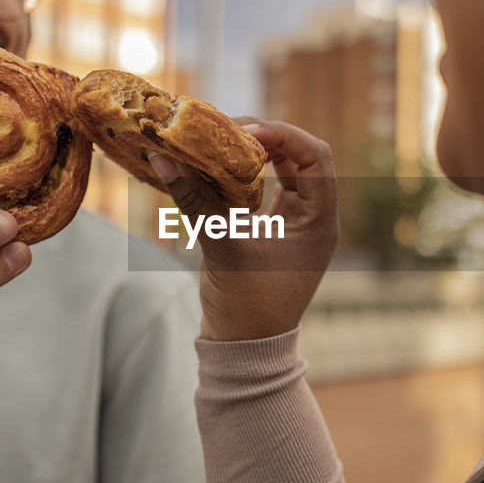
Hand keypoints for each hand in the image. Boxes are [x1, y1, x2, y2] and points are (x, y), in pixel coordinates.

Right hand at [149, 120, 337, 340]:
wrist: (245, 351)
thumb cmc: (247, 306)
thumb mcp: (222, 247)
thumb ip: (196, 200)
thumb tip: (163, 157)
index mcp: (320, 220)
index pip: (315, 156)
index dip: (283, 134)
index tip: (243, 130)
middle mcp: (313, 216)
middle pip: (299, 156)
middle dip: (264, 138)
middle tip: (224, 130)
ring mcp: (295, 222)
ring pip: (281, 170)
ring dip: (252, 154)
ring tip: (216, 143)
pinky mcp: (274, 229)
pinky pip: (264, 189)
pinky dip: (242, 175)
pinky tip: (215, 168)